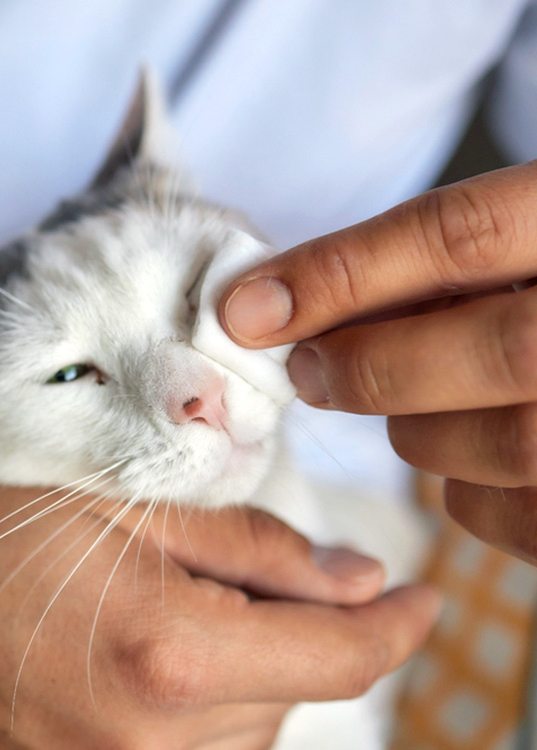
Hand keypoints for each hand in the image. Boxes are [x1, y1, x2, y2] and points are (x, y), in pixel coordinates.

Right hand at [0, 454, 438, 748]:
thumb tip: (348, 578)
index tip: (424, 595)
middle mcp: (145, 741)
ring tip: (201, 587)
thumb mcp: (118, 494)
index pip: (334, 657)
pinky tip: (164, 632)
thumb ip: (246, 542)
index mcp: (165, 654)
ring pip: (242, 726)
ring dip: (252, 660)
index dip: (394, 624)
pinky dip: (204, 692)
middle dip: (303, 624)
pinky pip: (184, 746)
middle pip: (290, 693)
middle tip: (268, 554)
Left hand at [218, 161, 536, 564]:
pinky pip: (513, 515)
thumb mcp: (519, 240)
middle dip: (373, 368)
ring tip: (408, 407)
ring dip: (418, 431)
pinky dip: (464, 492)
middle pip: (494, 352)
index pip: (464, 234)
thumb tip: (281, 304)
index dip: (342, 273)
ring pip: (502, 442)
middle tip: (306, 373)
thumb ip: (438, 263)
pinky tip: (464, 457)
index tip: (247, 307)